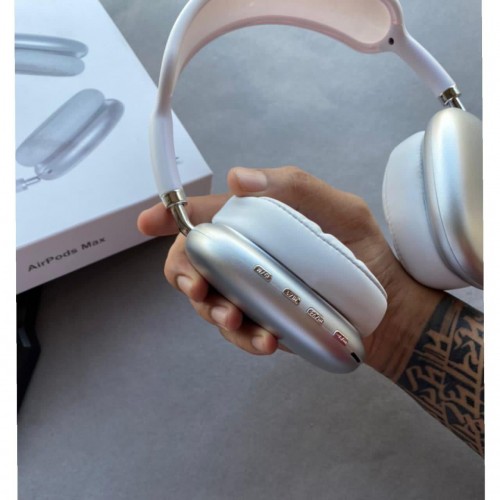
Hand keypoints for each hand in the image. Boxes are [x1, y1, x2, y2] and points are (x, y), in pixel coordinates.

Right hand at [138, 166, 443, 374]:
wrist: (385, 308)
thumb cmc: (362, 251)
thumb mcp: (339, 209)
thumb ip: (292, 187)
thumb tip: (237, 178)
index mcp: (255, 223)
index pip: (204, 216)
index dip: (170, 217)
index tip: (146, 223)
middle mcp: (245, 255)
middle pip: (192, 262)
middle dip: (185, 276)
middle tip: (199, 290)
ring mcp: (249, 291)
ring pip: (207, 301)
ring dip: (213, 312)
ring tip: (239, 321)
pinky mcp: (259, 322)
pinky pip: (235, 331)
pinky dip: (243, 338)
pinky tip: (265, 340)